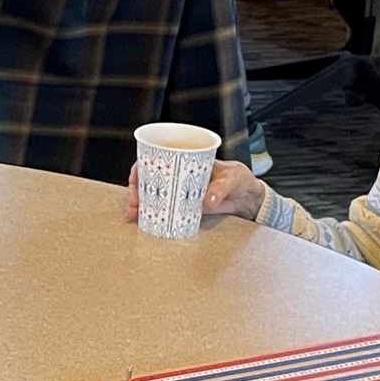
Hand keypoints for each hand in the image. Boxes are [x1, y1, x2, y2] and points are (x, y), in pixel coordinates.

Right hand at [122, 158, 266, 223]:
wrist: (247, 197)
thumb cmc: (239, 179)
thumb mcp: (232, 178)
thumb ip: (221, 188)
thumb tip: (207, 200)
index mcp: (186, 160)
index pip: (157, 159)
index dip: (140, 167)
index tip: (134, 179)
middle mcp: (178, 175)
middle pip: (148, 179)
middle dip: (135, 190)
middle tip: (133, 202)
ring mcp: (179, 192)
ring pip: (152, 196)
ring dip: (139, 205)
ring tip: (132, 215)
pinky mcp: (183, 207)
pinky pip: (163, 210)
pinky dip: (150, 216)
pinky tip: (140, 221)